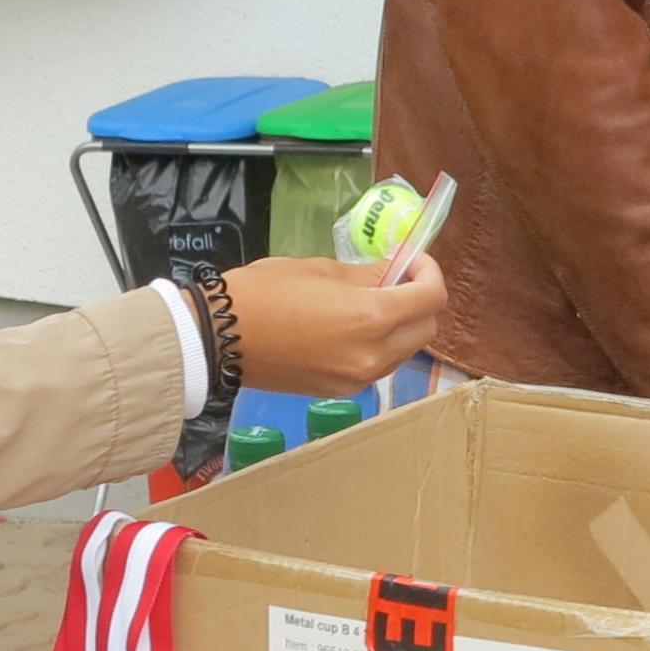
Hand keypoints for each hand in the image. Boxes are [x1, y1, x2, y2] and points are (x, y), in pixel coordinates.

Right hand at [228, 248, 448, 396]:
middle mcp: (373, 355)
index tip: (413, 259)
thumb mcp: (323, 270)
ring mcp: (357, 379)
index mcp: (372, 318)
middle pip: (426, 328)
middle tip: (396, 278)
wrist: (217, 338)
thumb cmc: (265, 292)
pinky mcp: (339, 391)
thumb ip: (369, 274)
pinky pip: (378, 366)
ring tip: (373, 301)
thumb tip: (396, 271)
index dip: (430, 272)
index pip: (432, 298)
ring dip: (402, 325)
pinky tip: (353, 326)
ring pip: (405, 351)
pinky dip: (379, 344)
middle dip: (421, 300)